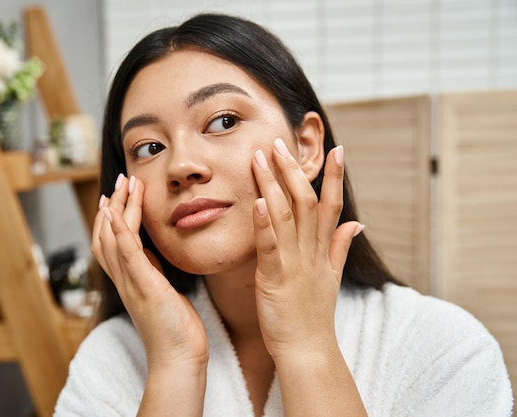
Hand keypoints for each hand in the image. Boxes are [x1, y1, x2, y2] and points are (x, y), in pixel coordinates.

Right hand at [92, 174, 208, 370]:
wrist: (179, 360)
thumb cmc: (176, 331)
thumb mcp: (164, 293)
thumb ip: (153, 273)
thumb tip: (153, 255)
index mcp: (131, 281)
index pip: (111, 244)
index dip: (110, 218)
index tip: (116, 196)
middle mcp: (125, 281)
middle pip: (106, 237)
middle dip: (112, 206)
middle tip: (121, 180)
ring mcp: (132, 283)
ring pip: (113, 239)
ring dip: (118, 209)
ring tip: (126, 184)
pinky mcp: (145, 287)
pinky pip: (127, 254)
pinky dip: (120, 231)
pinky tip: (118, 212)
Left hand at [251, 139, 362, 359]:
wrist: (308, 349)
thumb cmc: (314, 314)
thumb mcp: (332, 277)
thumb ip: (341, 247)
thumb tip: (358, 225)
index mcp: (322, 249)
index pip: (331, 205)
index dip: (335, 177)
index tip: (337, 149)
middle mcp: (311, 251)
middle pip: (306, 202)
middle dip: (294, 170)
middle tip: (281, 142)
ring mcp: (294, 263)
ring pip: (286, 215)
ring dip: (274, 184)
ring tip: (262, 157)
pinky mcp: (275, 277)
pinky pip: (270, 246)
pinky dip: (264, 223)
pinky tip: (258, 201)